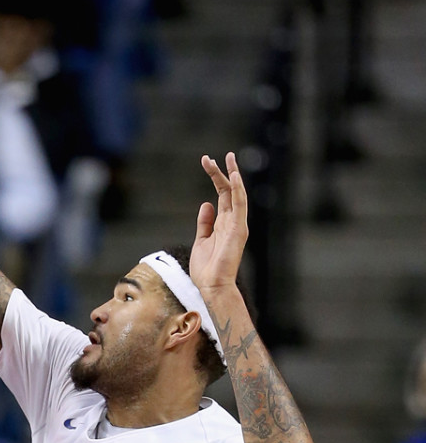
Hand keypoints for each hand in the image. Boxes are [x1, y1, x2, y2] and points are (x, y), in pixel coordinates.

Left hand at [190, 152, 248, 291]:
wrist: (212, 285)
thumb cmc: (206, 268)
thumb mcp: (201, 240)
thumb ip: (205, 222)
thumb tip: (206, 204)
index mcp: (224, 223)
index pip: (222, 195)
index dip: (216, 178)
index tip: (208, 162)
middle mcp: (232, 221)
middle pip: (228, 191)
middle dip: (220, 172)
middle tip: (210, 157)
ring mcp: (237, 224)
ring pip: (236, 193)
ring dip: (231, 175)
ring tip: (226, 158)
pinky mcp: (238, 229)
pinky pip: (240, 205)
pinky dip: (238, 189)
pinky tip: (234, 175)